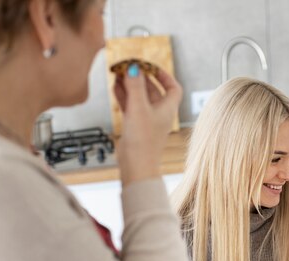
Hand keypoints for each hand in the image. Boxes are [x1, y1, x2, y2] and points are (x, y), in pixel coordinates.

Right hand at [113, 64, 182, 184]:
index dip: (164, 76)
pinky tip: (115, 87)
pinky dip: (124, 96)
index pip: (173, 88)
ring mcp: (147, 120)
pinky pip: (130, 106)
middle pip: (153, 90)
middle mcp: (159, 114)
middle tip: (128, 66)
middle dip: (141, 77)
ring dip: (130, 85)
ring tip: (118, 73)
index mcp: (167, 109)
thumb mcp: (139, 108)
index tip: (151, 66)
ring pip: (139, 97)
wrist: (136, 165)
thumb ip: (136, 86)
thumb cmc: (143, 140)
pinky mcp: (135, 126)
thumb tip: (134, 68)